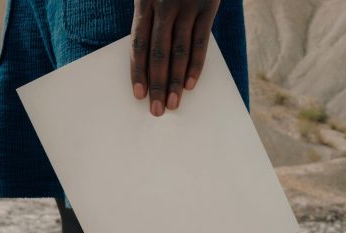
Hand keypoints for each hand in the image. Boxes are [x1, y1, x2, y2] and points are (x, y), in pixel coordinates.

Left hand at [130, 0, 220, 115]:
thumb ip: (145, 14)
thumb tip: (143, 53)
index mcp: (145, 1)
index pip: (138, 44)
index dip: (138, 71)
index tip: (138, 94)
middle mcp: (164, 6)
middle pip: (158, 53)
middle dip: (157, 84)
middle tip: (156, 110)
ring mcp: (187, 6)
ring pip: (180, 52)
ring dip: (177, 81)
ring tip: (174, 104)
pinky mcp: (208, 6)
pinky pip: (201, 41)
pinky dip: (196, 65)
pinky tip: (191, 85)